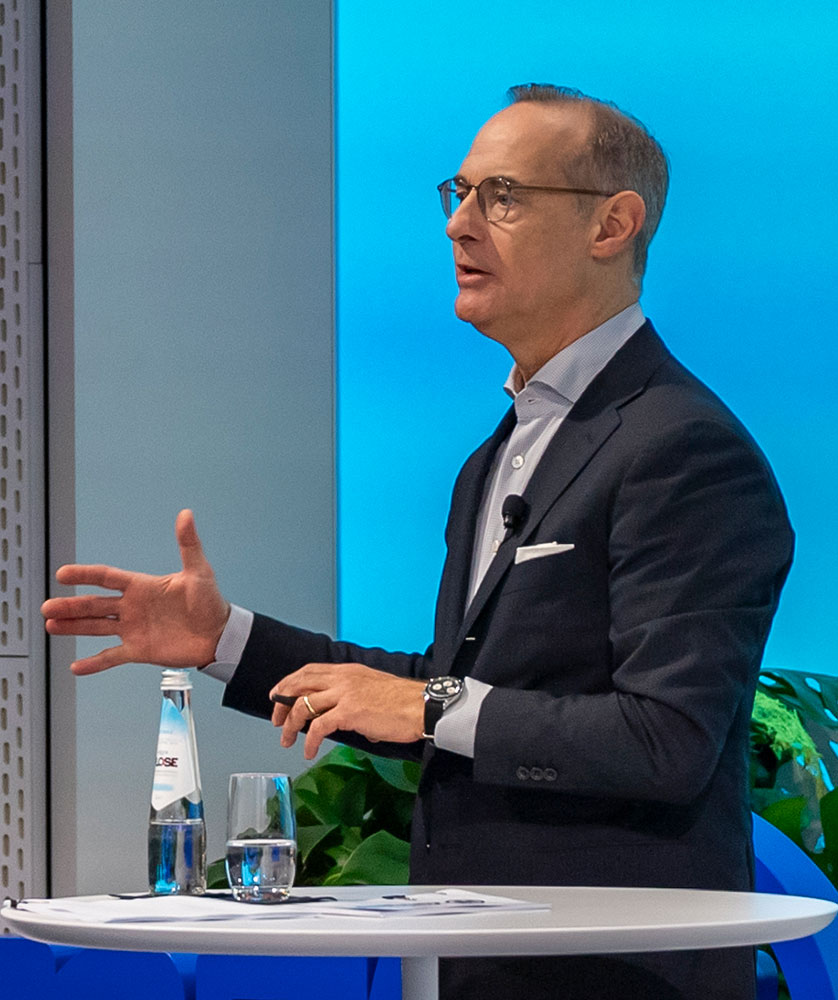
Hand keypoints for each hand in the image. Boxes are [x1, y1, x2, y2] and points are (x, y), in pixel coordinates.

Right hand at [41, 509, 229, 674]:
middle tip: (47, 607)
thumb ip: (188, 544)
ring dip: (74, 627)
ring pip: (96, 627)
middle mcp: (133, 607)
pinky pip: (112, 657)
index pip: (107, 577)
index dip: (85, 575)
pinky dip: (95, 663)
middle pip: (95, 604)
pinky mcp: (139, 650)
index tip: (63, 574)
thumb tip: (186, 514)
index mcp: (142, 586)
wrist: (220, 634)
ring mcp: (133, 629)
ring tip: (51, 626)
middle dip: (70, 606)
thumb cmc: (210, 602)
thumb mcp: (198, 571)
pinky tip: (77, 666)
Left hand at [270, 663, 425, 758]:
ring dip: (290, 725)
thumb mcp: (372, 689)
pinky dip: (309, 741)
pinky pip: (318, 727)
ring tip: (286, 739)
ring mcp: (344, 694)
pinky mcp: (349, 712)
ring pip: (303, 705)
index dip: (289, 682)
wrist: (421, 705)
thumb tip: (345, 719)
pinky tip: (309, 751)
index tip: (279, 694)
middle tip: (276, 719)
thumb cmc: (403, 702)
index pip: (308, 671)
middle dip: (282, 702)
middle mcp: (342, 678)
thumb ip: (353, 699)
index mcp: (347, 671)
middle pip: (299, 685)